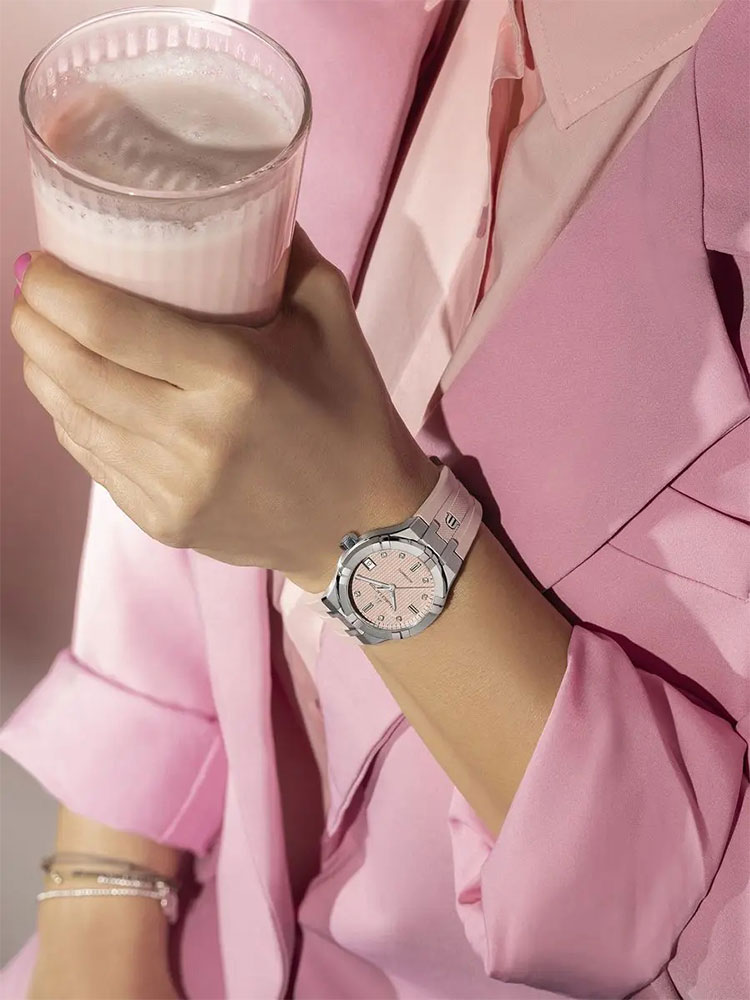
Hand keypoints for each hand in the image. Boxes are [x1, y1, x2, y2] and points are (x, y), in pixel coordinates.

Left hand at [11, 228, 438, 591]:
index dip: (53, 287)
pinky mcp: (164, 522)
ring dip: (43, 371)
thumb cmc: (352, 414)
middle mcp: (194, 436)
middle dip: (33, 323)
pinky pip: (92, 461)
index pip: (109, 323)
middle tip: (30, 293)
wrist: (364, 529)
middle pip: (74, 370)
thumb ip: (286, 252)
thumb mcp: (333, 318)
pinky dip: (72, 420)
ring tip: (43, 336)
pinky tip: (75, 395)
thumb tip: (244, 195)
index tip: (39, 261)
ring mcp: (174, 487)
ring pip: (71, 419)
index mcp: (234, 375)